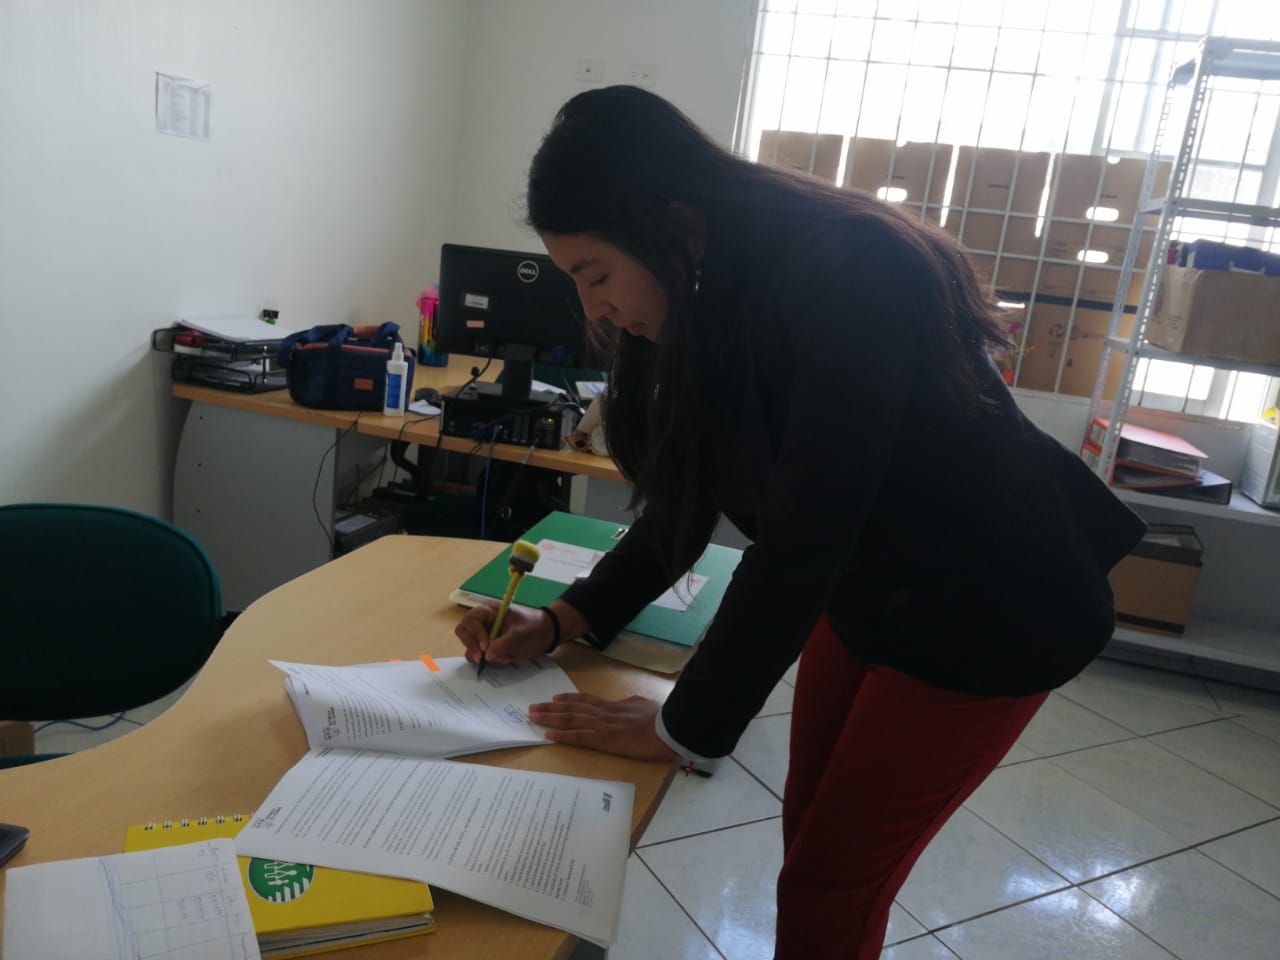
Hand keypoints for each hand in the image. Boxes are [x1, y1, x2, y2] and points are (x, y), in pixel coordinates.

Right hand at [455, 602, 553, 665]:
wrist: (547, 634)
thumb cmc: (535, 626)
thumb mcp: (521, 633)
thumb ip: (504, 643)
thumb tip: (487, 655)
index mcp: (490, 611)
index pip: (470, 620)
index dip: (474, 633)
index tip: (486, 646)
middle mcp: (484, 622)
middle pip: (464, 632)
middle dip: (472, 646)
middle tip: (482, 658)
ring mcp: (485, 635)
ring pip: (470, 647)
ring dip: (483, 656)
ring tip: (503, 658)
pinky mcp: (490, 647)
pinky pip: (481, 656)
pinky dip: (490, 661)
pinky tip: (505, 659)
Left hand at [529, 693, 678, 761]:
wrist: (667, 728)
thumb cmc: (662, 719)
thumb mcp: (644, 705)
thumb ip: (631, 705)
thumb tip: (626, 703)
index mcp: (615, 706)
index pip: (586, 700)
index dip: (569, 699)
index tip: (555, 698)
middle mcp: (604, 713)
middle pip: (572, 708)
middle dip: (551, 708)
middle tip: (533, 707)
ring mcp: (602, 726)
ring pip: (571, 719)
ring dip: (550, 719)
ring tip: (534, 717)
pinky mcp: (604, 740)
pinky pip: (578, 737)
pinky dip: (562, 736)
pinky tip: (549, 735)